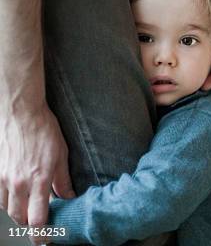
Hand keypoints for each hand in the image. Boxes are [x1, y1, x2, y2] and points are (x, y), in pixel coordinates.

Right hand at [0, 103, 74, 228]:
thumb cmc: (44, 131)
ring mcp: (3, 178)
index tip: (45, 241)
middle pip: (19, 219)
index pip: (38, 219)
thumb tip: (69, 198)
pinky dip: (5, 201)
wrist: (21, 113)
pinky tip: (14, 197)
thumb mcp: (61, 156)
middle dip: (28, 226)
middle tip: (37, 227)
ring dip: (16, 213)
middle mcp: (18, 183)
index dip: (41, 235)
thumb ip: (63, 181)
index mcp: (39, 180)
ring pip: (6, 209)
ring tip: (27, 210)